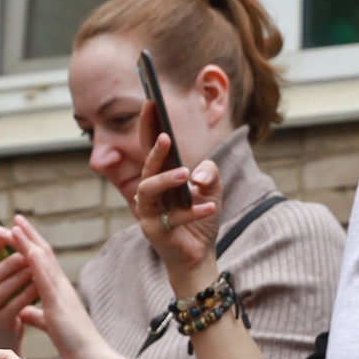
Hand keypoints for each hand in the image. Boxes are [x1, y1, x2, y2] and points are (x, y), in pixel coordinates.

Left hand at [7, 217, 126, 358]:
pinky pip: (47, 281)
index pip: (41, 261)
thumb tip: (22, 311)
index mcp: (57, 289)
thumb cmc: (73, 342)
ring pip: (44, 261)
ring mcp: (61, 293)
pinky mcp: (59, 305)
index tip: (15, 230)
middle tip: (12, 219)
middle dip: (27, 235)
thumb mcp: (50, 324)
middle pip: (42, 253)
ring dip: (28, 242)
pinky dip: (37, 265)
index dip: (29, 244)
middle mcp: (61, 285)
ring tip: (14, 226)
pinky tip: (28, 251)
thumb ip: (37, 315)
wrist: (91, 357)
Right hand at [132, 137, 223, 289]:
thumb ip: (210, 173)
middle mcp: (148, 194)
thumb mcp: (212, 190)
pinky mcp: (155, 232)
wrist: (199, 256)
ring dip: (166, 179)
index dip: (148, 126)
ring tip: (186, 174)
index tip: (151, 102)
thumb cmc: (200, 221)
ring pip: (147, 191)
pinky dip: (194, 212)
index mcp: (160, 179)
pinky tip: (210, 206)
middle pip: (146, 169)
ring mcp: (148, 213)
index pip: (151, 149)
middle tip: (165, 137)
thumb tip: (198, 174)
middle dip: (154, 152)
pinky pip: (173, 218)